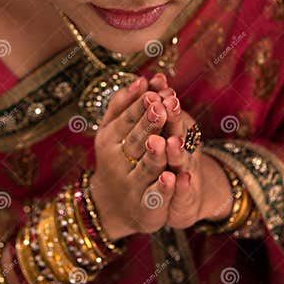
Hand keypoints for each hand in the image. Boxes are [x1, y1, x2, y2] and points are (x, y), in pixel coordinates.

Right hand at [90, 76, 176, 240]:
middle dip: (148, 125)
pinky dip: (164, 188)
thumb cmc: (117, 155)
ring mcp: (131, 184)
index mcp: (109, 139)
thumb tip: (141, 78)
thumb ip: (124, 104)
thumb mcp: (113, 129)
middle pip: (135, 141)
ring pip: (146, 168)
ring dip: (156, 154)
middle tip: (160, 107)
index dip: (139, 107)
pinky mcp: (145, 206)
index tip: (152, 92)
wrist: (113, 203)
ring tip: (167, 141)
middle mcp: (117, 161)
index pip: (125, 119)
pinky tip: (174, 178)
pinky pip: (155, 196)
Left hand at [148, 73, 233, 228]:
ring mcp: (186, 174)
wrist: (180, 199)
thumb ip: (159, 107)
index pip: (169, 113)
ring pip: (182, 161)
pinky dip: (183, 186)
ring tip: (171, 141)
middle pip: (180, 132)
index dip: (164, 99)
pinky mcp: (186, 198)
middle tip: (167, 105)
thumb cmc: (167, 158)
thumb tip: (154, 76)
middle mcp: (184, 150)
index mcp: (174, 131)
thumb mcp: (163, 131)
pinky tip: (181, 179)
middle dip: (174, 119)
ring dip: (177, 151)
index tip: (158, 83)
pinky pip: (184, 192)